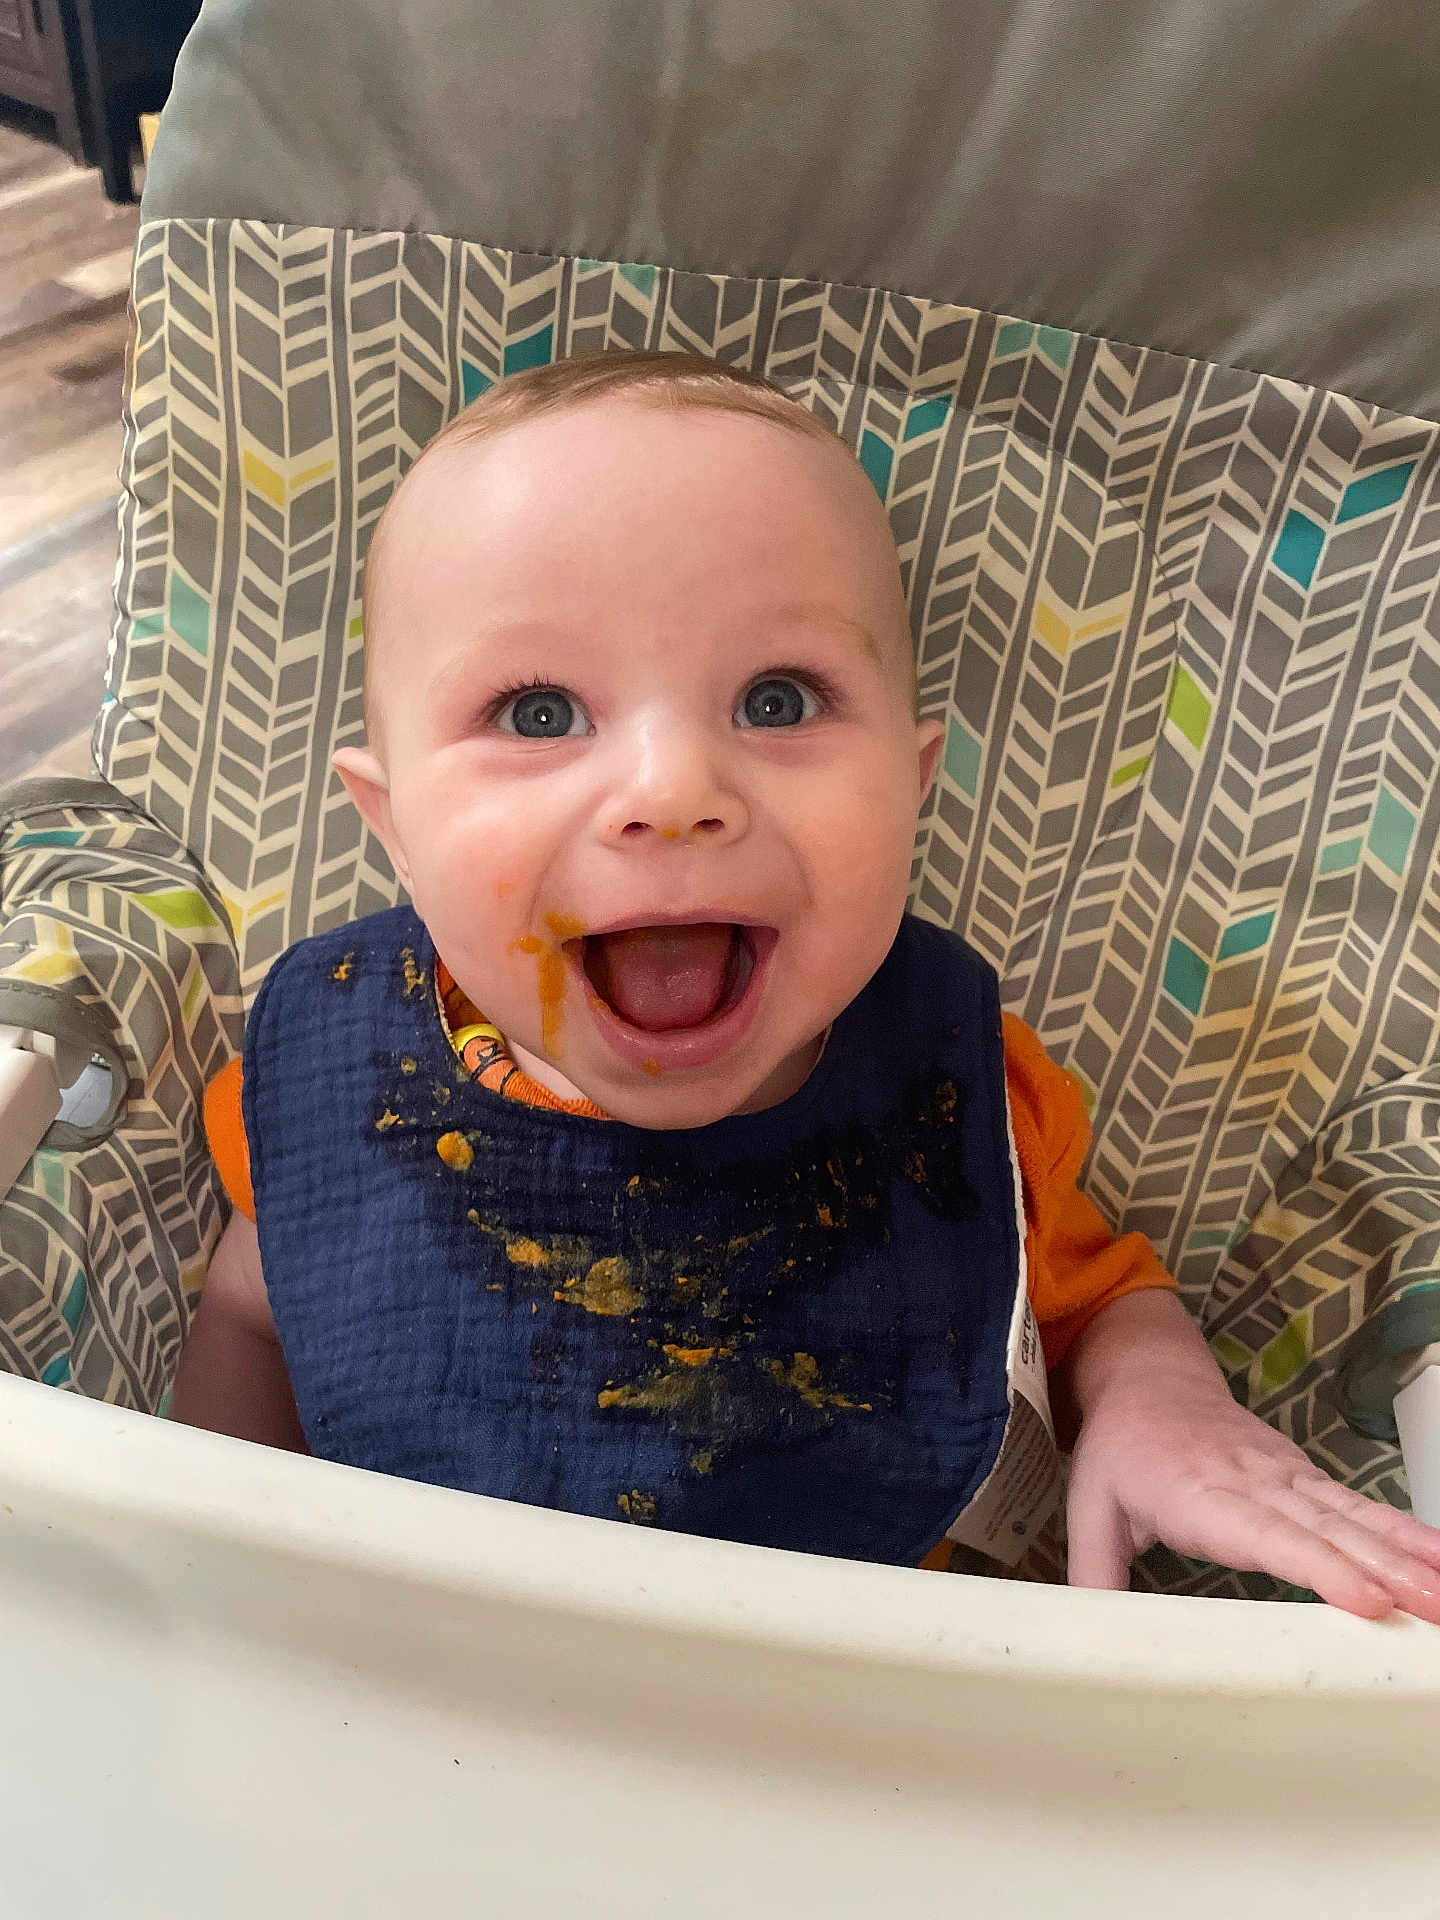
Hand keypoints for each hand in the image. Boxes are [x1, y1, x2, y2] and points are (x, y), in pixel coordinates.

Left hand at [1060, 1291, 1439, 1621]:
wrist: (1149, 1381)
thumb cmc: (1121, 1449)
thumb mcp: (1089, 1504)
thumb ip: (1094, 1570)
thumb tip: (1088, 1639)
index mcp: (1202, 1495)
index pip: (1269, 1536)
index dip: (1321, 1568)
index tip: (1367, 1600)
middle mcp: (1255, 1483)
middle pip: (1329, 1530)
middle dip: (1388, 1571)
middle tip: (1437, 1608)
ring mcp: (1288, 1477)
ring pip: (1355, 1517)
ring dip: (1409, 1553)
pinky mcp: (1305, 1478)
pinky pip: (1360, 1507)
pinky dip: (1406, 1531)